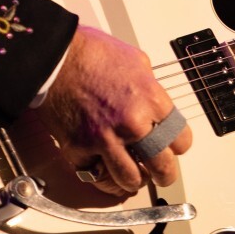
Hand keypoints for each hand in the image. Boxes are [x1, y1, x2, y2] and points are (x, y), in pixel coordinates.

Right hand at [35, 24, 191, 197]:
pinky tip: (104, 167)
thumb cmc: (89, 52)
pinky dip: (100, 174)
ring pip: (131, 180)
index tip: (172, 147)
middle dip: (164, 174)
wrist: (53, 56)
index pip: (181, 141)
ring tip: (133, 177)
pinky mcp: (79, 149)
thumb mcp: (135, 60)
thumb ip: (149, 85)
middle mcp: (132, 123)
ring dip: (134, 181)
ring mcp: (106, 139)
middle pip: (163, 167)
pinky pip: (95, 175)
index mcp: (151, 100)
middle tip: (161, 175)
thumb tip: (152, 97)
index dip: (176, 145)